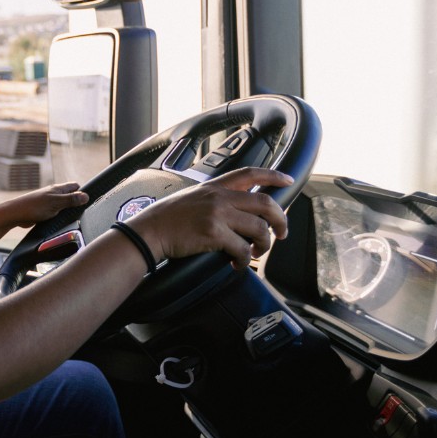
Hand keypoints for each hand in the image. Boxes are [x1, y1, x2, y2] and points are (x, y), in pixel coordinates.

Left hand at [6, 182, 89, 227]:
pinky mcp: (44, 211)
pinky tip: (61, 223)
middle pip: (70, 196)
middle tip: (81, 212)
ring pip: (63, 205)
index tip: (88, 202)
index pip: (75, 186)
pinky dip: (60, 217)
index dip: (82, 193)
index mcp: (58, 189)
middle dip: (76, 203)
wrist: (16, 214)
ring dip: (67, 211)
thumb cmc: (35, 207)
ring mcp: (49, 202)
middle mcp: (54, 194)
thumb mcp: (56, 203)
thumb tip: (86, 196)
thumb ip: (71, 200)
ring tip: (72, 219)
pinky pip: (56, 212)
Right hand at [128, 167, 291, 269]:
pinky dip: (244, 260)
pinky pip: (242, 249)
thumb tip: (236, 212)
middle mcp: (219, 197)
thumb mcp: (192, 197)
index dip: (273, 176)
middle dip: (280, 220)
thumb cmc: (166, 218)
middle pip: (265, 203)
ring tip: (257, 253)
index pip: (250, 173)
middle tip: (281, 232)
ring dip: (264, 245)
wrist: (149, 231)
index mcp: (215, 186)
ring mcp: (218, 215)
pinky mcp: (214, 234)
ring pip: (259, 228)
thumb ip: (214, 199)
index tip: (288, 180)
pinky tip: (238, 264)